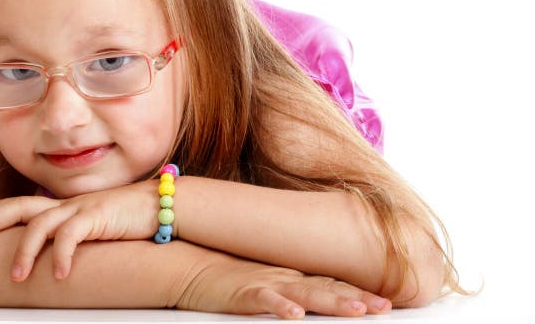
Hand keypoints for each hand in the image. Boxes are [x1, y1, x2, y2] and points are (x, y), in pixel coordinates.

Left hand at [0, 180, 157, 281]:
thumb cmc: (129, 218)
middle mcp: (67, 204)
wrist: (162, 204)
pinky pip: (72, 236)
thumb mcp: (95, 225)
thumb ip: (75, 232)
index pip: (24, 203)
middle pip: (21, 206)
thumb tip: (58, 252)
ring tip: (16, 277)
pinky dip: (63, 255)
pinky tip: (59, 275)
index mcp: (64, 205)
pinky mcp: (97, 216)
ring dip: (25, 251)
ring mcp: (80, 208)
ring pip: (40, 225)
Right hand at [176, 250, 391, 318]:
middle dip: (357, 298)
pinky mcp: (243, 292)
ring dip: (331, 301)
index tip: (387, 302)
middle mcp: (284, 278)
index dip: (359, 291)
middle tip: (385, 307)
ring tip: (357, 309)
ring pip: (304, 293)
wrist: (190, 263)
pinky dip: (280, 306)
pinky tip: (294, 314)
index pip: (331, 284)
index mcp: (291, 276)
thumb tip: (309, 301)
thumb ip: (288, 287)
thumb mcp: (263, 281)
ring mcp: (265, 283)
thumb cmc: (227, 275)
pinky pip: (264, 300)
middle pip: (326, 289)